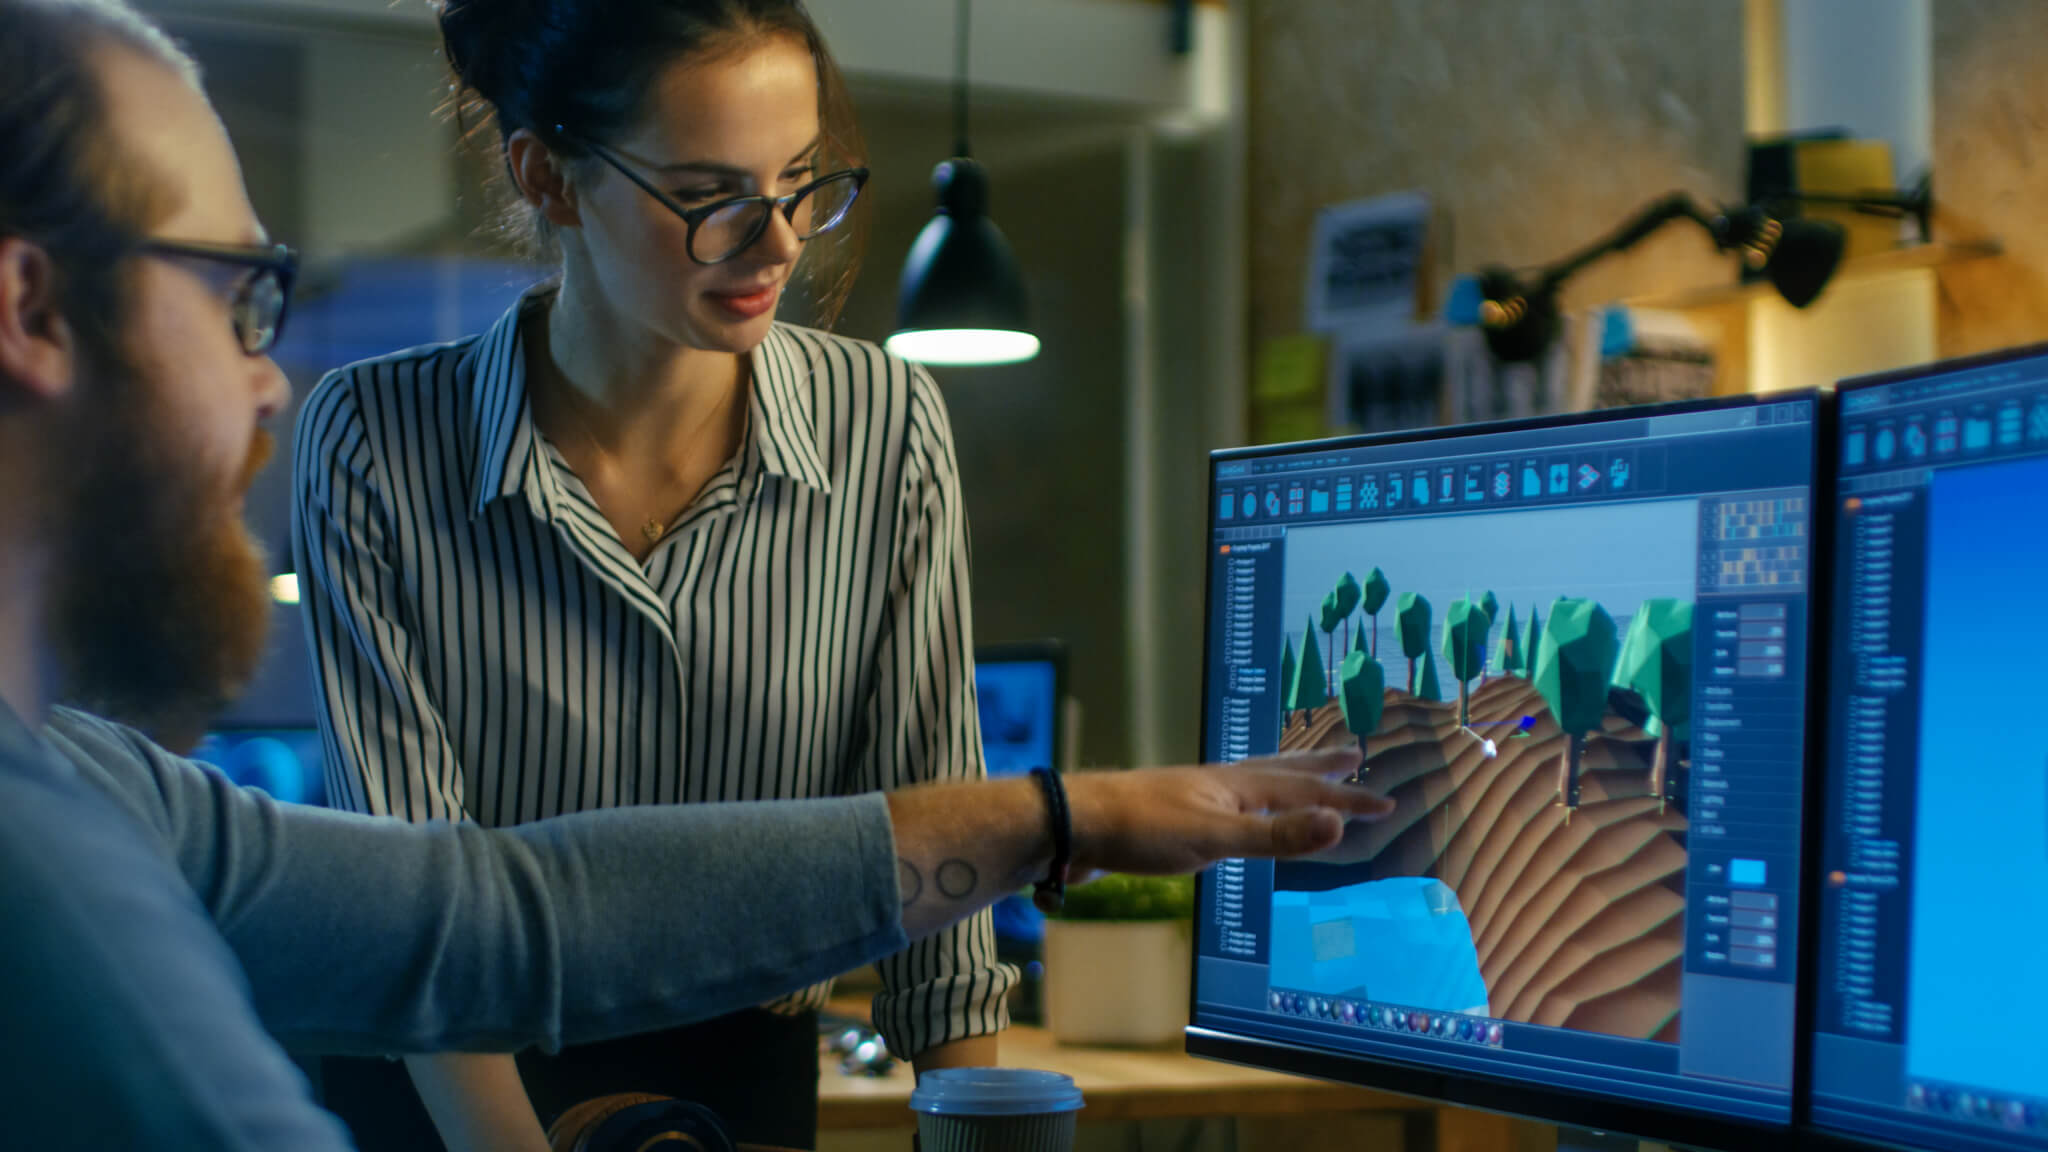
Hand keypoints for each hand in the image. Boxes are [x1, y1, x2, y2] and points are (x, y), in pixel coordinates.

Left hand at [1064, 747, 1391, 875]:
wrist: (1075, 825)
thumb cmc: (1141, 830)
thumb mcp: (1215, 838)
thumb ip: (1275, 836)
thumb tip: (1338, 822)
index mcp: (1237, 786)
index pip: (1305, 789)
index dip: (1346, 798)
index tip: (1386, 802)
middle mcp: (1221, 784)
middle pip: (1281, 770)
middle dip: (1320, 766)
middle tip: (1352, 752)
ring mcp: (1196, 797)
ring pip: (1254, 783)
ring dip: (1286, 780)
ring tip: (1302, 776)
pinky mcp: (1175, 817)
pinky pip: (1230, 806)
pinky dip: (1251, 806)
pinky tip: (1238, 816)